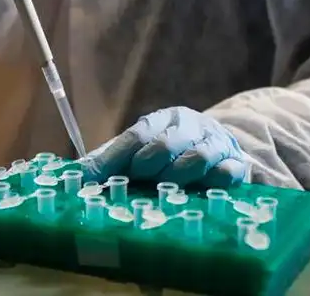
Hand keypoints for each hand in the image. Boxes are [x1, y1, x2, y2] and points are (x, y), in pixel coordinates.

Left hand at [81, 107, 248, 187]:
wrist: (220, 147)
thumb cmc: (170, 155)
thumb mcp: (138, 152)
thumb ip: (108, 162)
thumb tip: (72, 176)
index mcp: (162, 119)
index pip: (136, 135)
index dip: (115, 159)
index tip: (94, 179)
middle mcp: (190, 125)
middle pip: (165, 143)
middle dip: (148, 165)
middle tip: (139, 180)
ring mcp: (216, 143)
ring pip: (198, 156)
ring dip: (178, 175)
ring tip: (167, 189)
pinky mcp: (237, 163)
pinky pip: (228, 171)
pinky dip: (215, 181)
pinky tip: (204, 190)